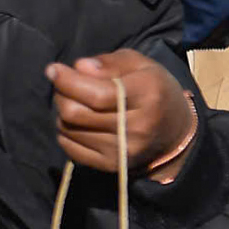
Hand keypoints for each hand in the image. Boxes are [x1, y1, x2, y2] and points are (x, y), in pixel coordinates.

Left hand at [46, 51, 197, 177]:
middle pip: (76, 113)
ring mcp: (124, 150)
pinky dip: (65, 132)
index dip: (68, 81)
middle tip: (64, 86)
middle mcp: (137, 126)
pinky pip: (70, 148)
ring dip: (62, 112)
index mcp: (148, 95)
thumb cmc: (153, 90)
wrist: (175, 132)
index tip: (53, 69)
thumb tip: (79, 67)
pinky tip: (77, 122)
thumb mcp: (140, 65)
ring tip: (74, 102)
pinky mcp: (112, 165)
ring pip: (69, 130)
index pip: (97, 94)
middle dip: (61, 95)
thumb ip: (110, 62)